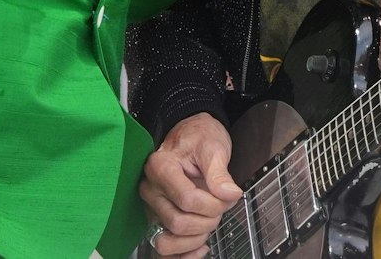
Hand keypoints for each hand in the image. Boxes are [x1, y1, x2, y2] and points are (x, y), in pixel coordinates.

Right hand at [139, 112, 242, 256]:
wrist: (190, 135)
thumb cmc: (198, 138)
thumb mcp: (213, 147)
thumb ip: (220, 173)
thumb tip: (229, 194)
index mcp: (160, 167)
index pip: (187, 199)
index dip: (213, 204)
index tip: (227, 197)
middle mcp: (151, 188)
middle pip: (177, 222)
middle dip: (207, 220)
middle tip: (220, 207)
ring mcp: (151, 207)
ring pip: (167, 240)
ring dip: (194, 239)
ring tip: (208, 222)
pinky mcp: (156, 220)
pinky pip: (162, 249)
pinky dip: (183, 254)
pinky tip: (200, 246)